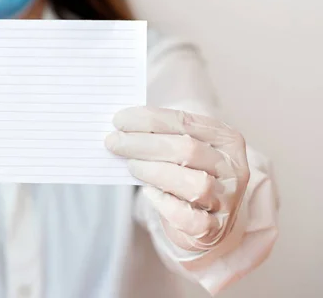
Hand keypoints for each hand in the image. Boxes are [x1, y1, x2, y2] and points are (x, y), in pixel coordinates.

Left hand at [105, 107, 249, 251]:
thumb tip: (122, 126)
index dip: (149, 119)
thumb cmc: (187, 174)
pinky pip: (188, 218)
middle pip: (186, 149)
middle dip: (144, 144)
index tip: (119, 119)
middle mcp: (233, 168)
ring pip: (193, 183)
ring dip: (155, 172)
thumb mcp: (181, 148)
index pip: (185, 122)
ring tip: (131, 166)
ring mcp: (227, 200)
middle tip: (114, 142)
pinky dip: (165, 205)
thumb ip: (160, 134)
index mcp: (226, 139)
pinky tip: (149, 193)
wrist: (207, 220)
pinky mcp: (214, 228)